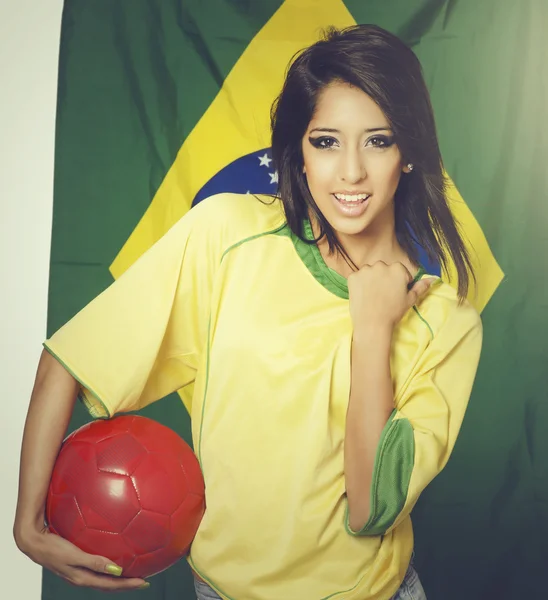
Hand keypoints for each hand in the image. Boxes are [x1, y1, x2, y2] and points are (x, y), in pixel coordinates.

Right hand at [16, 525, 147, 590]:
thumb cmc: (53, 547)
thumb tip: (117, 570)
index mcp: (82, 578)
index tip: (144, 582)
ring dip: (118, 577)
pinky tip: (114, 557)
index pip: (110, 584)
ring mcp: (78, 571)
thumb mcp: (74, 555)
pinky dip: (108, 566)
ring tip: (133, 571)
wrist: (33, 542)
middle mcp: (82, 577)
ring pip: (103, 577)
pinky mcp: (76, 563)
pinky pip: (96, 567)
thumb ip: (95, 562)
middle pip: (109, 584)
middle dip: (126, 584)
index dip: (128, 585)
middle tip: (144, 580)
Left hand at [347, 261, 436, 331]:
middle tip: (383, 296)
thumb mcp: (411, 299)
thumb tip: (432, 279)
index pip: (400, 271)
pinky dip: (359, 284)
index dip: (398, 283)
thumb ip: (421, 287)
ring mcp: (365, 270)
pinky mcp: (353, 276)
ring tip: (372, 296)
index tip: (395, 294)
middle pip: (384, 270)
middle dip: (384, 279)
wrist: (372, 323)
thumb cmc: (393, 312)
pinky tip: (363, 296)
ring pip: (370, 272)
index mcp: (398, 268)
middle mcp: (381, 265)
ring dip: (371, 280)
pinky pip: (357, 277)